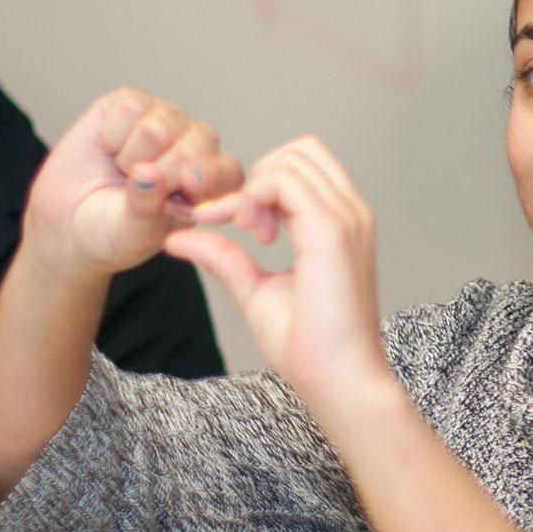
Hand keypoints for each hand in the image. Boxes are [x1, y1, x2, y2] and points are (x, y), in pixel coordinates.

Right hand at [23, 88, 241, 279]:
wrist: (67, 221)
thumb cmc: (111, 232)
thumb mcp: (131, 233)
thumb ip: (146, 209)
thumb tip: (149, 173)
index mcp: (210, 187)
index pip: (227, 171)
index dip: (209, 175)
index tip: (188, 185)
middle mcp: (194, 148)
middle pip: (195, 144)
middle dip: (160, 171)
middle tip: (138, 188)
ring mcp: (165, 122)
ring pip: (162, 123)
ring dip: (133, 155)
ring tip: (124, 169)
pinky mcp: (132, 104)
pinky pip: (131, 105)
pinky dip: (113, 132)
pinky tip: (110, 147)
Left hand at [166, 136, 393, 408]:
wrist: (339, 381)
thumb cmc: (310, 346)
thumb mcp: (256, 289)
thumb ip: (225, 257)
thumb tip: (181, 237)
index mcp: (342, 225)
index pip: (303, 168)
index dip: (256, 186)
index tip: (225, 221)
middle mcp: (351, 214)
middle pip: (302, 149)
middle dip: (259, 175)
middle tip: (240, 222)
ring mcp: (346, 219)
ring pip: (294, 157)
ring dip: (257, 186)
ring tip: (246, 230)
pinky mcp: (333, 232)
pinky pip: (286, 182)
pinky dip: (256, 195)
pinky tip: (249, 231)